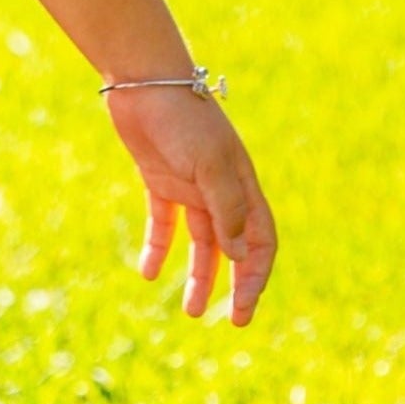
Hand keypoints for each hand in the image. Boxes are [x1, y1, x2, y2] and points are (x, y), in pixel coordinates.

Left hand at [108, 85, 277, 324]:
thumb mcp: (209, 164)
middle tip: (230, 322)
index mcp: (241, 185)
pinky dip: (158, 248)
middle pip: (234, 248)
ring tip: (189, 310)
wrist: (143, 82)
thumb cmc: (183, 118)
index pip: (260, 241)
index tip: (243, 309)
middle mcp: (220, 189)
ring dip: (198, 275)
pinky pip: (163, 223)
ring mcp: (190, 185)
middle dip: (234, 285)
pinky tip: (147, 273)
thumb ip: (226, 208)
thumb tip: (240, 256)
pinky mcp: (159, 179)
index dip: (256, 276)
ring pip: (200, 242)